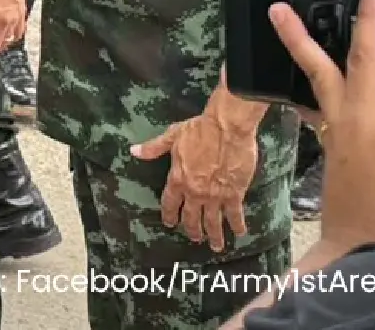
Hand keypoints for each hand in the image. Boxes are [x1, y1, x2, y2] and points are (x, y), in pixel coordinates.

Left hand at [131, 102, 261, 250]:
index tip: (169, 224)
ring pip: (212, 221)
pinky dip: (237, 225)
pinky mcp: (234, 194)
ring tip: (215, 246)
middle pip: (191, 217)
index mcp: (178, 179)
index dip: (170, 215)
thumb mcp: (172, 136)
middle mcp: (195, 192)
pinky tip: (240, 233)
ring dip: (214, 235)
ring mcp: (215, 195)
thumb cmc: (199, 130)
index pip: (170, 203)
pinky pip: (235, 214)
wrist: (226, 128)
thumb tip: (134, 151)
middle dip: (192, 230)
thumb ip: (154, 148)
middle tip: (194, 238)